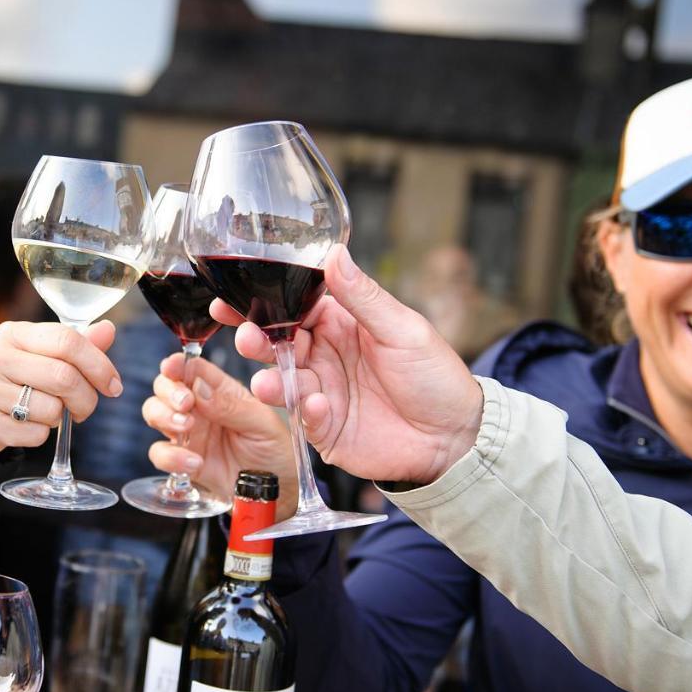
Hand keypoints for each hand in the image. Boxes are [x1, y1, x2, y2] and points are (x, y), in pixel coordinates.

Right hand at [0, 320, 121, 457]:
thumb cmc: (9, 380)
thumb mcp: (36, 355)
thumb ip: (74, 345)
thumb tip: (108, 330)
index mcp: (12, 333)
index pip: (67, 340)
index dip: (99, 364)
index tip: (113, 385)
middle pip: (64, 377)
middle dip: (86, 398)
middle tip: (85, 408)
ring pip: (51, 409)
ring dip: (61, 418)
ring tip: (49, 414)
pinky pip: (35, 434)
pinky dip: (41, 435)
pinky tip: (27, 426)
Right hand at [142, 354, 298, 519]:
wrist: (274, 491)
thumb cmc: (275, 451)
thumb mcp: (261, 424)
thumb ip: (231, 407)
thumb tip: (199, 389)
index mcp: (221, 391)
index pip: (193, 368)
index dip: (178, 364)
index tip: (173, 367)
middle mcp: (200, 409)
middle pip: (166, 386)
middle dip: (169, 391)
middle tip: (185, 403)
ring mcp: (189, 434)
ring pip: (155, 413)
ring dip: (164, 416)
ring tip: (186, 428)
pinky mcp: (182, 461)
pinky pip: (160, 453)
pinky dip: (170, 456)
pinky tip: (194, 463)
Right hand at [213, 245, 483, 485]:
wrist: (456, 438)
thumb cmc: (435, 377)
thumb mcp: (403, 329)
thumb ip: (364, 297)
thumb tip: (335, 253)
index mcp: (340, 325)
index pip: (293, 307)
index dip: (264, 301)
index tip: (235, 298)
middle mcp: (324, 357)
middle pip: (278, 343)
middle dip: (256, 339)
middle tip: (246, 337)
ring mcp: (321, 393)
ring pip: (282, 382)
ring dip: (271, 379)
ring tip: (269, 381)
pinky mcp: (324, 429)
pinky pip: (304, 418)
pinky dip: (306, 411)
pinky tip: (317, 406)